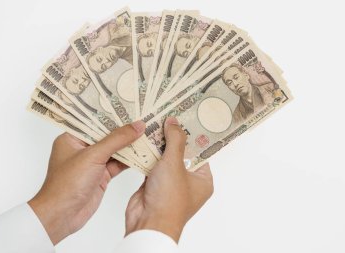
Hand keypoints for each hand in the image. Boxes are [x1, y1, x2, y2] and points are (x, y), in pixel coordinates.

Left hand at [28, 121, 145, 244]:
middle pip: (107, 134)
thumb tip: (138, 125)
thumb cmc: (67, 183)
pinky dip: (130, 159)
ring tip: (149, 131)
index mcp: (72, 138)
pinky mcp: (101, 175)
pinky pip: (118, 163)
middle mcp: (82, 148)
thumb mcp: (93, 156)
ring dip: (130, 143)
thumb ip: (117, 140)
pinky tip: (144, 151)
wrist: (62, 216)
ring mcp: (93, 163)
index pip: (95, 120)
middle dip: (125, 128)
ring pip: (115, 149)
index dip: (112, 113)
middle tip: (144, 116)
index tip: (130, 105)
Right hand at [125, 117, 213, 242]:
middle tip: (167, 117)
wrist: (147, 223)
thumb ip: (175, 141)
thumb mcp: (175, 164)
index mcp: (202, 179)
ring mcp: (170, 183)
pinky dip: (147, 155)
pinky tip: (143, 140)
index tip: (185, 118)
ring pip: (165, 158)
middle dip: (173, 138)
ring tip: (154, 124)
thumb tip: (174, 122)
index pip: (200, 151)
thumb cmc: (169, 200)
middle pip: (181, 153)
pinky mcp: (154, 184)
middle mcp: (188, 182)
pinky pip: (152, 165)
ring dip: (159, 145)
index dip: (192, 135)